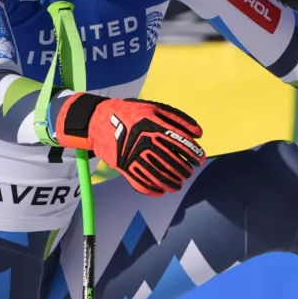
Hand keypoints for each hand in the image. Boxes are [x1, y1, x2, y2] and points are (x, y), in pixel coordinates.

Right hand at [50, 93, 205, 195]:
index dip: (194, 153)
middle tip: (189, 172)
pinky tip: (162, 190)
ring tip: (179, 184)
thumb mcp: (153, 107)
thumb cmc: (129, 112)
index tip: (200, 159)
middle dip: (185, 170)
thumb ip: (178, 118)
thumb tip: (199, 134)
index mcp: (153, 125)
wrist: (97, 121)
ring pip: (158, 176)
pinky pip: (141, 184)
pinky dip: (154, 190)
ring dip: (172, 183)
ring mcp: (133, 157)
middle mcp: (144, 142)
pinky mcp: (123, 168)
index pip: (180, 143)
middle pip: (172, 162)